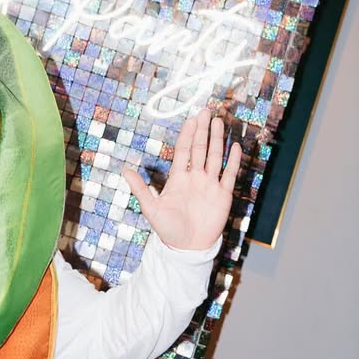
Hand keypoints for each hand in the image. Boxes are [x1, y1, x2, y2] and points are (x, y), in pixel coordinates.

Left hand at [123, 108, 241, 251]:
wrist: (187, 248)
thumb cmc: (167, 229)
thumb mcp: (150, 208)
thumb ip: (139, 188)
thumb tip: (124, 169)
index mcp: (178, 178)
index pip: (184, 150)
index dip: (188, 134)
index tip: (192, 119)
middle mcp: (195, 178)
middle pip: (201, 149)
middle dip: (203, 130)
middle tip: (206, 111)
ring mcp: (210, 185)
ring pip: (215, 157)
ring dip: (217, 140)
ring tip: (219, 122)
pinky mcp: (222, 196)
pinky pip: (229, 175)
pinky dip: (232, 161)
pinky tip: (235, 146)